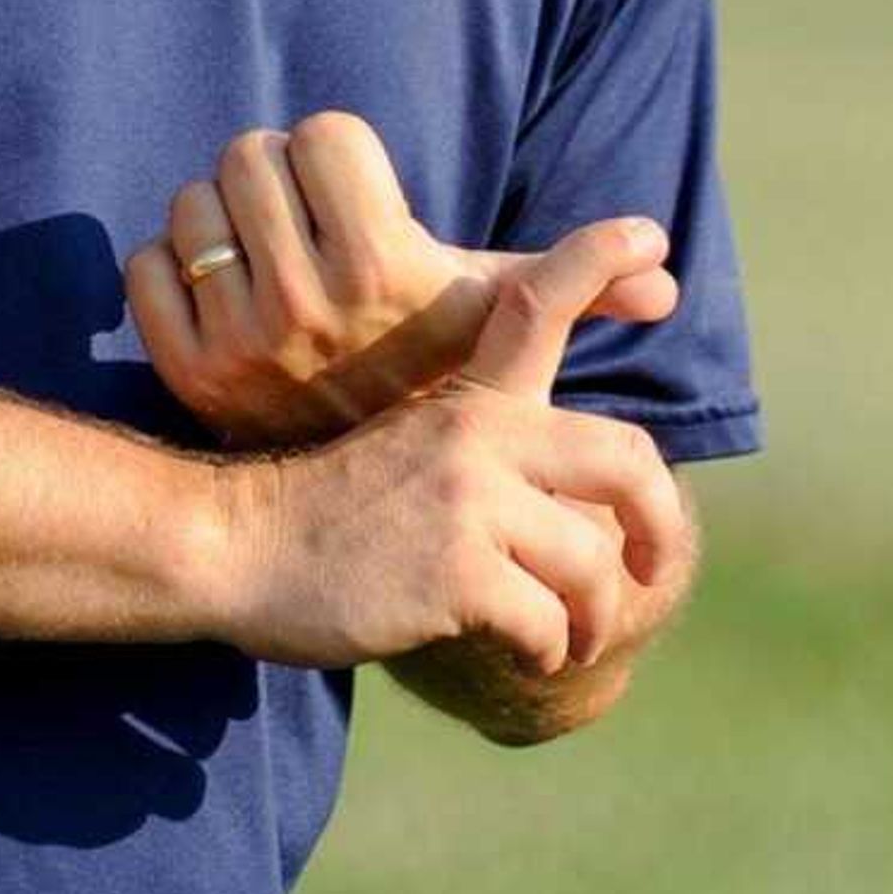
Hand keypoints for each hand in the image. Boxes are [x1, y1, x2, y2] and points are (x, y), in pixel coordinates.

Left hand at [124, 113, 678, 445]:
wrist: (345, 519)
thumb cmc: (427, 391)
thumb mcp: (499, 331)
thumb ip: (578, 285)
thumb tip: (662, 256)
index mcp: (382, 265)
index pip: (324, 133)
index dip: (336, 158)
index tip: (353, 202)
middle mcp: (306, 298)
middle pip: (251, 153)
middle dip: (273, 181)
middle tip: (302, 228)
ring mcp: (236, 334)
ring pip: (195, 203)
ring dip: (219, 224)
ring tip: (263, 267)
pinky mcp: (181, 364)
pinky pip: (146, 264)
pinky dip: (170, 276)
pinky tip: (217, 306)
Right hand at [204, 226, 686, 673]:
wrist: (231, 544)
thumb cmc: (319, 508)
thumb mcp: (402, 444)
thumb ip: (476, 446)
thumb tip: (567, 495)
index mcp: (466, 398)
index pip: (536, 305)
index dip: (597, 262)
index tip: (648, 242)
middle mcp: (477, 435)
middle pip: (624, 460)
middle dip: (660, 523)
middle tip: (654, 565)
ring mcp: (469, 501)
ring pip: (591, 561)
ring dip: (590, 616)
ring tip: (570, 638)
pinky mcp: (458, 573)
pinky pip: (546, 623)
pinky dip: (544, 648)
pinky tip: (522, 651)